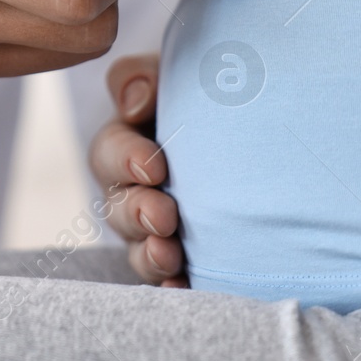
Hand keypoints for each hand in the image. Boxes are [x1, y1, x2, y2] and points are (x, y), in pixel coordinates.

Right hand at [89, 53, 184, 286]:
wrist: (250, 127)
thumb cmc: (204, 93)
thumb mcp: (174, 72)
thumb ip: (143, 77)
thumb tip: (136, 102)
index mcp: (127, 140)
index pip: (110, 150)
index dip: (125, 158)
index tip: (154, 166)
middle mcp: (132, 188)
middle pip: (117, 205)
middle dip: (137, 212)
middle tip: (163, 216)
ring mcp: (153, 226)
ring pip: (137, 246)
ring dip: (150, 254)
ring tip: (169, 256)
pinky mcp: (178, 255)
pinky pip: (166, 276)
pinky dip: (171, 284)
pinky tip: (184, 288)